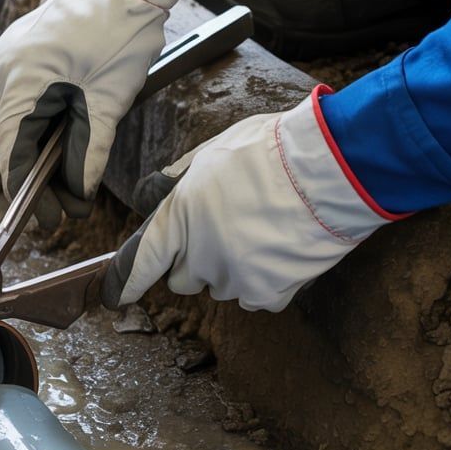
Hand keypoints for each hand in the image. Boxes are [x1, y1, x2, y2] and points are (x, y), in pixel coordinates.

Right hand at [0, 0, 191, 228]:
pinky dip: (43, 131)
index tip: (48, 221)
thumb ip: (90, 154)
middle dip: (42, 177)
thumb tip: (78, 198)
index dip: (29, 192)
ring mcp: (2, 65)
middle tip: (70, 207)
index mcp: (20, 80)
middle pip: (14, 142)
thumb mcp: (110, 102)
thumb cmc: (120, 34)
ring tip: (72, 185)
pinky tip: (63, 149)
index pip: (14, 152)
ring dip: (43, 155)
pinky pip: (22, 107)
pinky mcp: (13, 62)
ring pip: (17, 128)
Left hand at [102, 87, 403, 311]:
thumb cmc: (271, 151)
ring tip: (263, 232)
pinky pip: (256, 297)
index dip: (125, 283)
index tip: (116, 297)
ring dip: (232, 270)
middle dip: (195, 262)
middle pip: (182, 279)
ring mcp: (234, 278)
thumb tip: (146, 197)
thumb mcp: (210, 153)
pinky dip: (266, 282)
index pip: (139, 264)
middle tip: (226, 231)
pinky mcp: (268, 293)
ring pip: (221, 287)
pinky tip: (282, 251)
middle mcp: (199, 255)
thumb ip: (173, 182)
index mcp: (179, 219)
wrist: (333, 168)